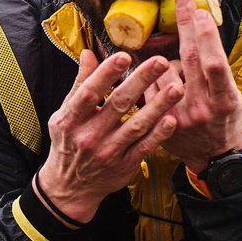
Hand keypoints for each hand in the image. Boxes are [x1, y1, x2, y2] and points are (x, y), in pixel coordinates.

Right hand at [38, 49, 183, 221]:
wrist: (70, 188)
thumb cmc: (68, 143)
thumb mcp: (65, 114)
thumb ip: (80, 84)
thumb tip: (89, 53)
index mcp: (71, 119)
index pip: (90, 93)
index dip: (107, 74)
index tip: (125, 56)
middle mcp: (90, 136)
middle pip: (119, 105)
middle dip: (141, 81)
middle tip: (160, 62)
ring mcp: (109, 152)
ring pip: (137, 126)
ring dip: (158, 106)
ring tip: (177, 88)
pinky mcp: (125, 166)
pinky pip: (145, 148)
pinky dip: (159, 134)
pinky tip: (172, 119)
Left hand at [144, 0, 241, 173]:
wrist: (215, 158)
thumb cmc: (226, 120)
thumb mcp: (232, 96)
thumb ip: (217, 69)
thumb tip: (202, 30)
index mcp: (224, 100)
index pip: (213, 63)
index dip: (206, 36)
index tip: (200, 12)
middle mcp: (201, 108)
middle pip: (190, 59)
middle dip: (186, 26)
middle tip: (183, 2)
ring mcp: (178, 116)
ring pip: (167, 70)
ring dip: (171, 60)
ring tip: (181, 71)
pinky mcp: (160, 123)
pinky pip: (152, 87)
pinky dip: (158, 78)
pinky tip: (165, 82)